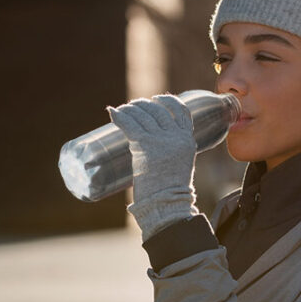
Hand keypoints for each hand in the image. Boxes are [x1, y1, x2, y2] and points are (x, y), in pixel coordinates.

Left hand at [107, 94, 198, 240]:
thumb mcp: (179, 165)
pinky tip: (112, 112)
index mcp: (187, 140)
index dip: (168, 101)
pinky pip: (129, 124)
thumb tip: (153, 145)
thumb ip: (172, 152)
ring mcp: (160, 140)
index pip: (182, 111)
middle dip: (144, 105)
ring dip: (130, 109)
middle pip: (158, 110)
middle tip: (133, 106)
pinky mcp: (145, 145)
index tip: (157, 98)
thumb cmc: (170, 191)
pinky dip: (119, 116)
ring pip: (143, 115)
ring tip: (122, 110)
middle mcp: (175, 137)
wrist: (167, 203)